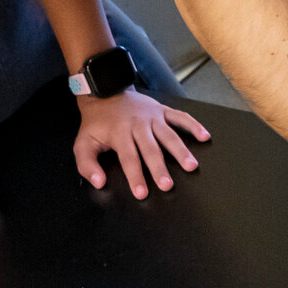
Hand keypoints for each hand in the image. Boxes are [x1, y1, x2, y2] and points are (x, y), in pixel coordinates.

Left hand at [74, 91, 210, 198]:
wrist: (106, 94)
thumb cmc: (96, 123)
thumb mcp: (83, 143)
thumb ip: (86, 164)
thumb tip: (99, 181)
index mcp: (119, 134)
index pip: (129, 159)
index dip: (136, 176)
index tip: (142, 193)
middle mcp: (138, 126)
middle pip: (151, 150)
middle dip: (159, 169)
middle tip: (167, 185)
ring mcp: (153, 117)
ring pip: (169, 136)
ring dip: (181, 151)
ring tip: (191, 166)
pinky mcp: (163, 111)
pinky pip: (181, 117)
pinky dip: (194, 126)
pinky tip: (205, 137)